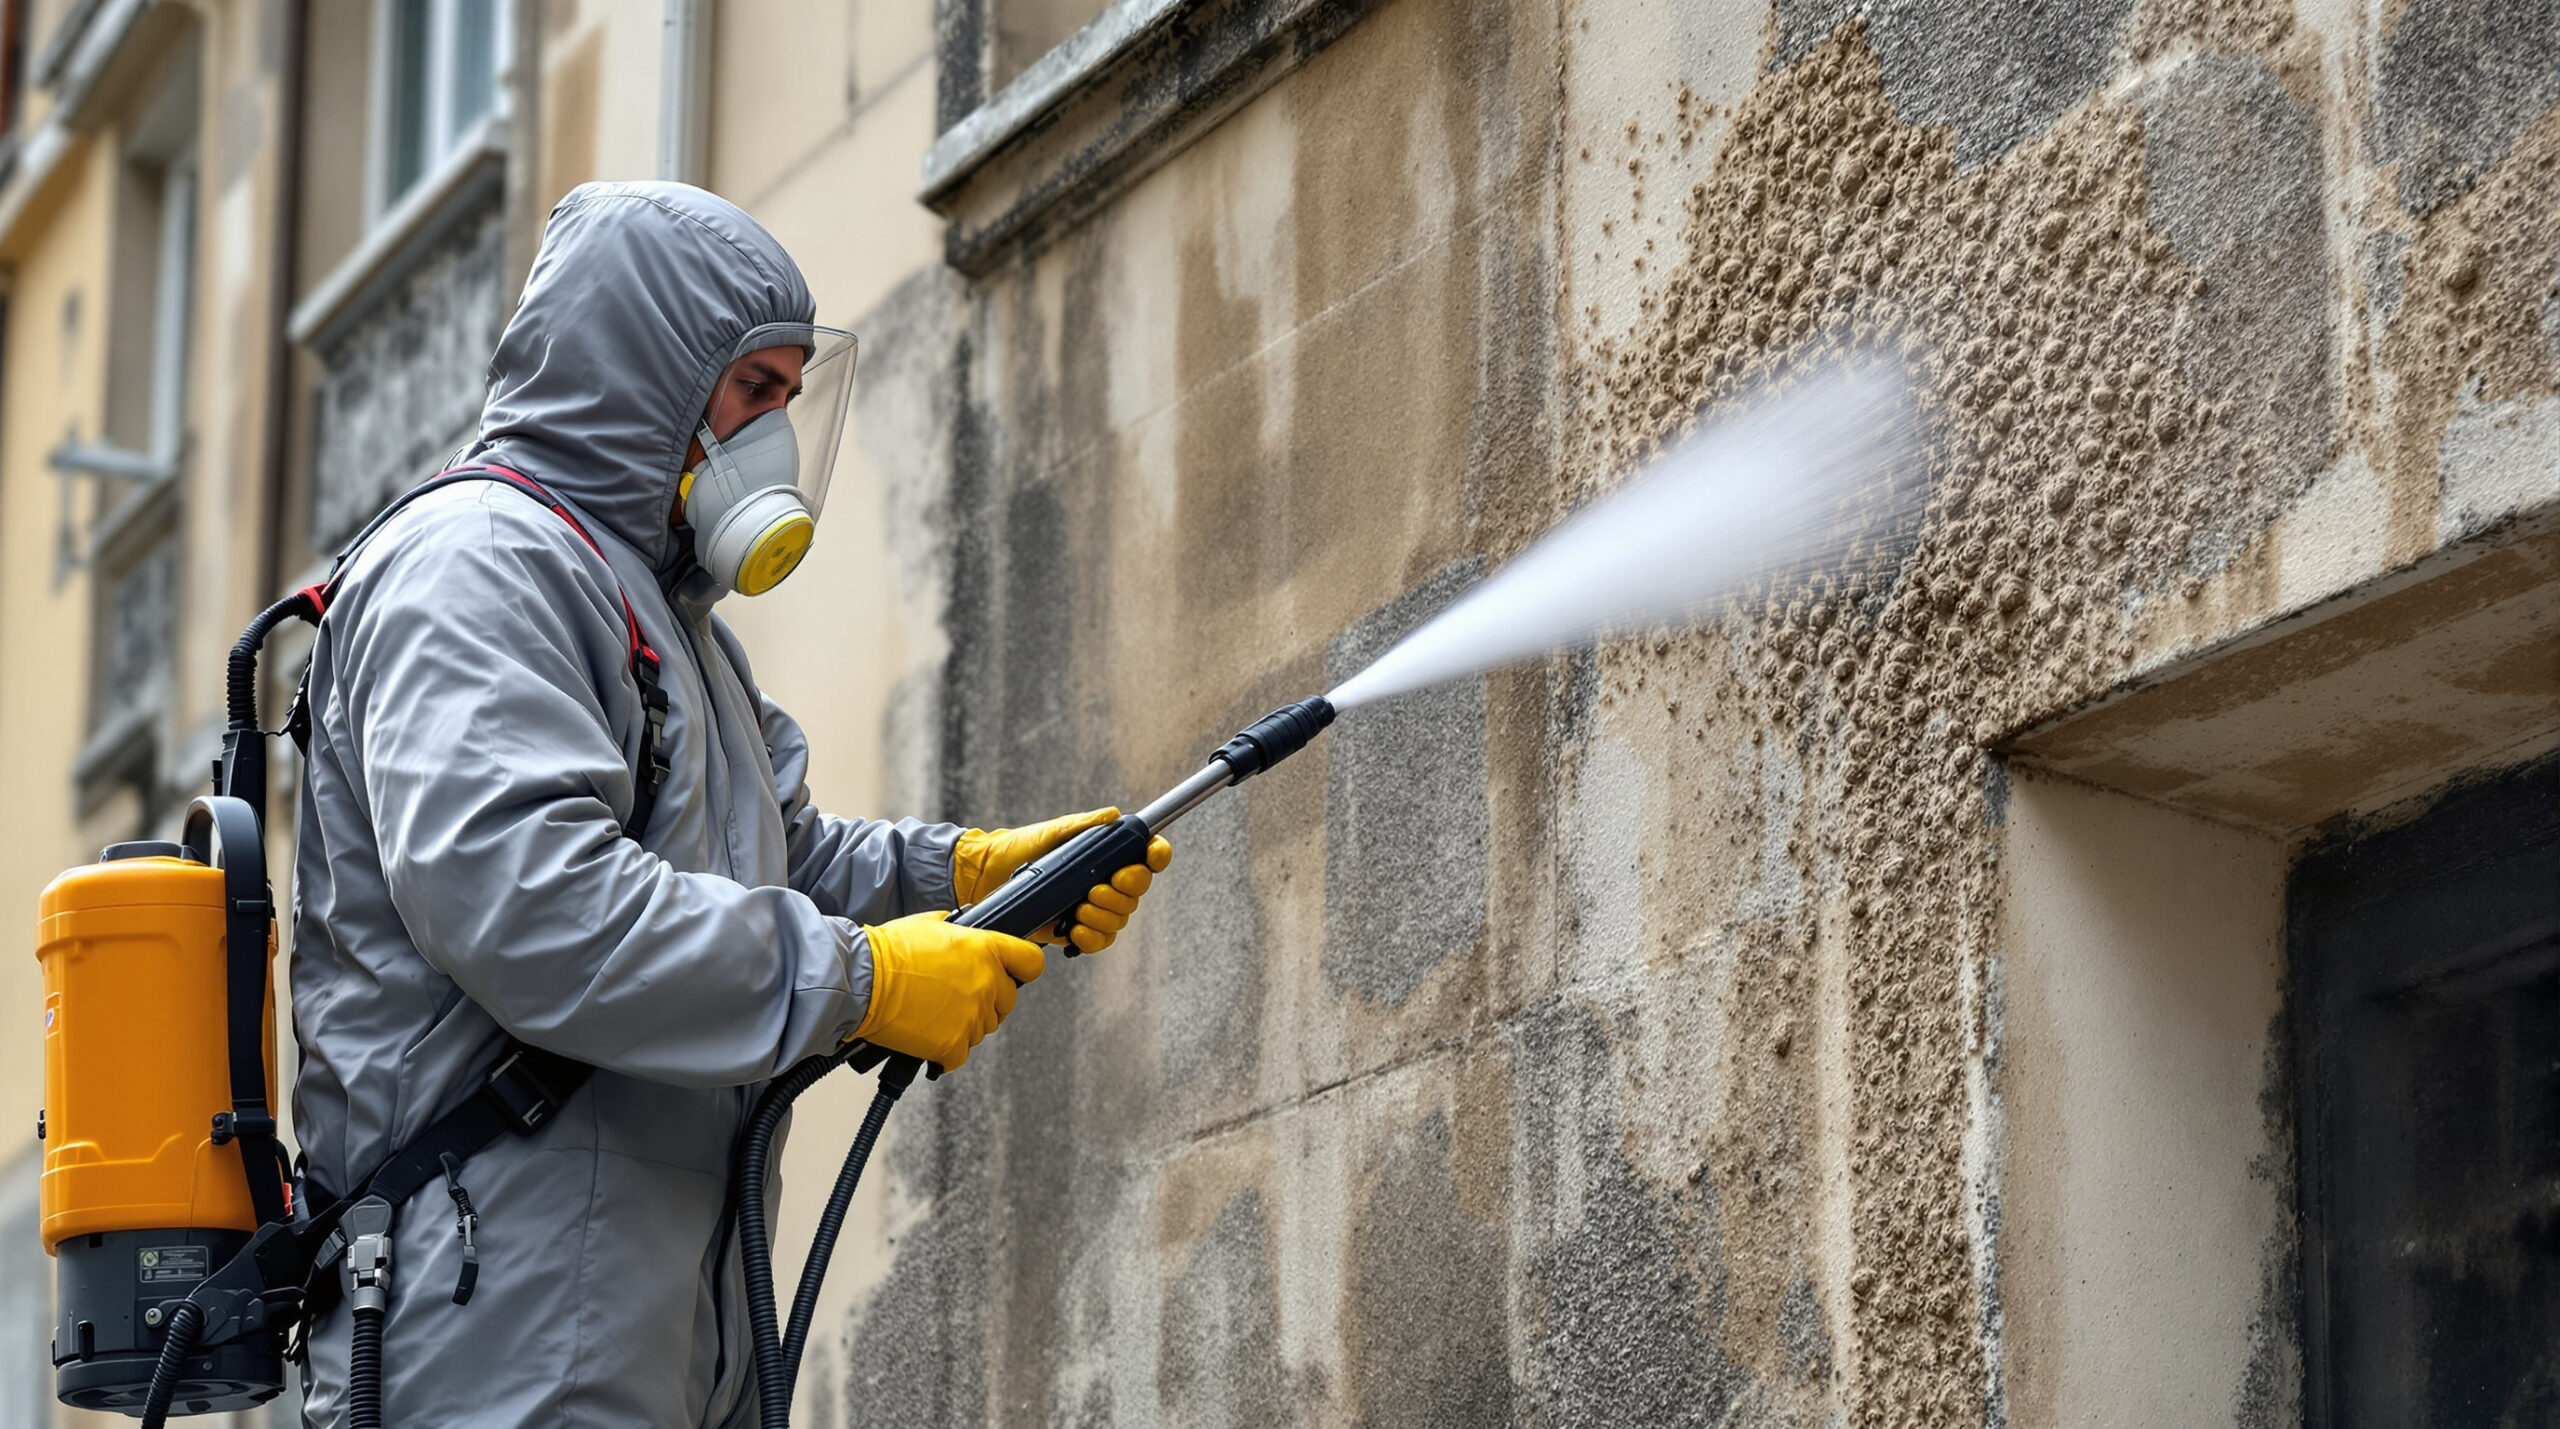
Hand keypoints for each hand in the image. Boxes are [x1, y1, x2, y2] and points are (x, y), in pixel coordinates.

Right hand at [854, 911, 1043, 1071]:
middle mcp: (986, 983)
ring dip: (965, 1025)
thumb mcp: (930, 923)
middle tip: (958, 998)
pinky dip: (946, 1052)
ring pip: (984, 1029)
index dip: (1023, 968)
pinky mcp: (953, 1044)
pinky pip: (960, 1055)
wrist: (861, 981)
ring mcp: (972, 1016)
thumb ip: (959, 929)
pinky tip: (928, 1038)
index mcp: (985, 949)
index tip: (1014, 973)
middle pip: (1007, 1002)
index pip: (1031, 962)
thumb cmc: (888, 950)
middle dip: (988, 1001)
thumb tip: (966, 929)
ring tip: (934, 1014)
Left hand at [952, 808, 1174, 953]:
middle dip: (1120, 893)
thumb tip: (1113, 816)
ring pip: (1120, 919)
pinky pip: (1101, 941)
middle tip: (1096, 888)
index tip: (1150, 856)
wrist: (989, 875)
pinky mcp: (1078, 931)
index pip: (1147, 855)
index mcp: (1106, 855)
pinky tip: (1074, 930)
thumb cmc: (1021, 848)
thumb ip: (1084, 825)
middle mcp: (1106, 881)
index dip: (1157, 855)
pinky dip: (1092, 938)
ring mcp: (1093, 908)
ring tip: (1078, 909)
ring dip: (1103, 916)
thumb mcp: (1053, 832)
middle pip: (1137, 893)